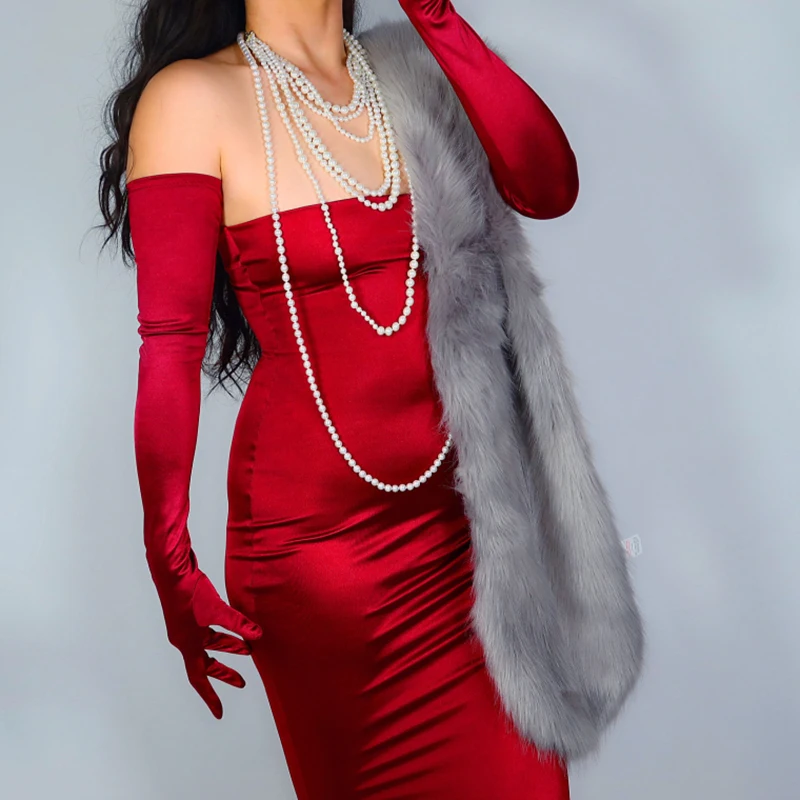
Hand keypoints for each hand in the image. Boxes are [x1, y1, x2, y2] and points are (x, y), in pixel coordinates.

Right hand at [155, 567, 262, 718]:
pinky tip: (239, 625)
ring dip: (230, 646)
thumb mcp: (217, 611)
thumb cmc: (188, 593)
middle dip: (225, 673)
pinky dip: (226, 630)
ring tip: (249, 649)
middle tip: (243, 682)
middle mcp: (185, 638)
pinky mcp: (194, 611)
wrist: (172, 570)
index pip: (198, 678)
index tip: (219, 713)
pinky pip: (212, 628)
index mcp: (187, 644)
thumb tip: (258, 636)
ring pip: (212, 642)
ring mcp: (189, 625)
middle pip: (206, 662)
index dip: (210, 696)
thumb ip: (238, 624)